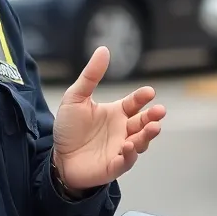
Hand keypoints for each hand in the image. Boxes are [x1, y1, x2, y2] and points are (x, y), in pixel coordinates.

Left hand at [53, 46, 165, 190]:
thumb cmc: (68, 128)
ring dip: (147, 136)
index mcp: (117, 113)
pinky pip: (126, 161)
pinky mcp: (113, 166)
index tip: (149, 92)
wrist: (57, 157)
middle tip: (160, 111)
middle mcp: (123, 130)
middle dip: (153, 117)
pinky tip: (128, 147)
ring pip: (140, 142)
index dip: (142, 97)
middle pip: (143, 123)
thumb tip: (103, 49)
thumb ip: (91, 76)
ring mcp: (120, 149)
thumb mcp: (75, 98)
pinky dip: (130, 155)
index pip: (135, 103)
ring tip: (153, 128)